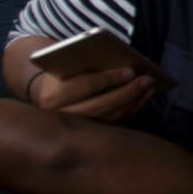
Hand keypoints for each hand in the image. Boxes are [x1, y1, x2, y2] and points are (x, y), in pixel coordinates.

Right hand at [25, 64, 155, 122]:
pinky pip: (114, 123)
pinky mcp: (88, 134)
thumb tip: (119, 59)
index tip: (131, 71)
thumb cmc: (60, 72)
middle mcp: (62, 116)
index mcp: (52, 95)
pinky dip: (130, 109)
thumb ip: (83, 62)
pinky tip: (143, 96)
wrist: (44, 93)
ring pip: (109, 116)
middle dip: (127, 92)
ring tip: (149, 85)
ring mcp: (74, 129)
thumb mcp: (65, 64)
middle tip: (147, 79)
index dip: (109, 78)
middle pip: (101, 105)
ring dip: (133, 101)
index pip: (85, 86)